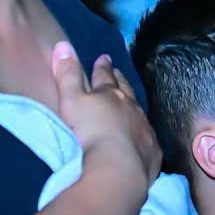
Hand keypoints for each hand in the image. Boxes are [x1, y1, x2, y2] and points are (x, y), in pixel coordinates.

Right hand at [52, 43, 161, 184]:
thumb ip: (68, 74)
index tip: (104, 58)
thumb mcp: (71, 101)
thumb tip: (63, 45)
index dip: (102, 67)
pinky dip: (143, 132)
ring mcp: (144, 128)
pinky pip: (148, 136)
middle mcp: (131, 107)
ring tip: (129, 100)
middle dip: (119, 80)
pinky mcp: (152, 150)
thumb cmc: (89, 133)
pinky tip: (142, 135)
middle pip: (125, 90)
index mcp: (111, 95)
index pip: (104, 76)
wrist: (117, 168)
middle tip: (117, 72)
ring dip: (132, 104)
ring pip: (139, 111)